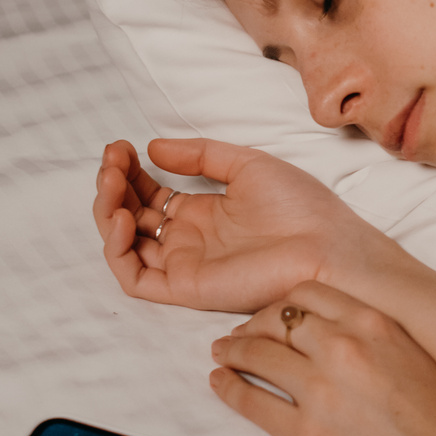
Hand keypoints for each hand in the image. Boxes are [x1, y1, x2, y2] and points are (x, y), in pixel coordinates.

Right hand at [92, 138, 382, 312]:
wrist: (327, 248)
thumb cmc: (300, 208)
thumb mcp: (247, 165)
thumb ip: (200, 156)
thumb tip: (153, 148)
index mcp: (204, 212)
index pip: (149, 194)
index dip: (129, 171)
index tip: (121, 146)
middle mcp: (189, 240)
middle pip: (131, 216)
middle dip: (114, 186)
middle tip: (112, 160)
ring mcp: (185, 264)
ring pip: (125, 245)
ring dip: (108, 212)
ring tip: (111, 180)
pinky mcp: (185, 288)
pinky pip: (135, 279)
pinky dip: (118, 250)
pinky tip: (126, 217)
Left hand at [209, 281, 435, 435]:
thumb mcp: (417, 359)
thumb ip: (377, 340)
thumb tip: (340, 336)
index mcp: (376, 325)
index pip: (309, 294)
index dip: (282, 304)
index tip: (272, 315)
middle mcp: (345, 349)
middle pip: (277, 319)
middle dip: (252, 325)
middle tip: (239, 334)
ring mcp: (323, 391)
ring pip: (258, 353)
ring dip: (233, 351)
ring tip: (223, 354)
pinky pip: (252, 401)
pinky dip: (230, 388)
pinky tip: (222, 383)